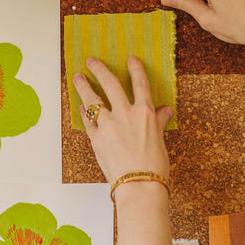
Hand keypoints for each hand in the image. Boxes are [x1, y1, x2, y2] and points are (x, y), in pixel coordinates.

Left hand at [73, 56, 172, 184]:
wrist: (139, 184)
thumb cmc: (154, 166)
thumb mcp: (160, 140)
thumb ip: (159, 122)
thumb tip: (166, 112)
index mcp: (145, 113)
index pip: (140, 84)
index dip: (135, 69)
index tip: (130, 59)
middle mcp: (125, 114)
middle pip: (110, 84)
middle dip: (100, 70)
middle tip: (92, 61)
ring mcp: (108, 125)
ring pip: (93, 100)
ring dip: (84, 87)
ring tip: (77, 77)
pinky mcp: (96, 138)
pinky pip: (88, 121)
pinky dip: (84, 112)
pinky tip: (81, 107)